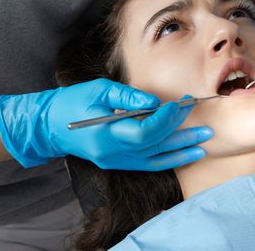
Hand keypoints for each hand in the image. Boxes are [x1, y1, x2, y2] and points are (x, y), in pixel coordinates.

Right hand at [0, 78, 212, 169]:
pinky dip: (167, 160)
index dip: (166, 120)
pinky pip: (147, 165)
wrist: (51, 125)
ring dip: (180, 151)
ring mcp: (115, 161)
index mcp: (106, 135)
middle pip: (154, 146)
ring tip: (202, 144)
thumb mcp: (99, 90)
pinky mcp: (118, 163)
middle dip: (180, 134)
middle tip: (204, 126)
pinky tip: (184, 155)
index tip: (181, 105)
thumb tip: (156, 103)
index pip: (145, 132)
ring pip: (154, 160)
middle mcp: (112, 153)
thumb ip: (129, 97)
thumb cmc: (73, 102)